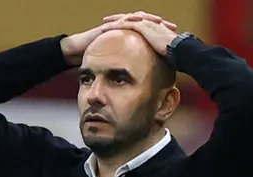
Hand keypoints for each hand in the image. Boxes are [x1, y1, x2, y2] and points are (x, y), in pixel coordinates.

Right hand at [60, 13, 177, 65]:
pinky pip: (124, 20)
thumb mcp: (118, 66)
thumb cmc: (97, 61)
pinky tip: (141, 21)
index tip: (175, 40)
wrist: (78, 51)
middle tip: (173, 28)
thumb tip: (145, 83)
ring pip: (138, 18)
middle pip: (147, 23)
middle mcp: (126, 29)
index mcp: (130, 39)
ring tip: (160, 22)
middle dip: (160, 25)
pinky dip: (133, 20)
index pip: (150, 34)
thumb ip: (130, 71)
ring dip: (150, 19)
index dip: (162, 36)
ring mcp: (118, 25)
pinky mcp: (110, 24)